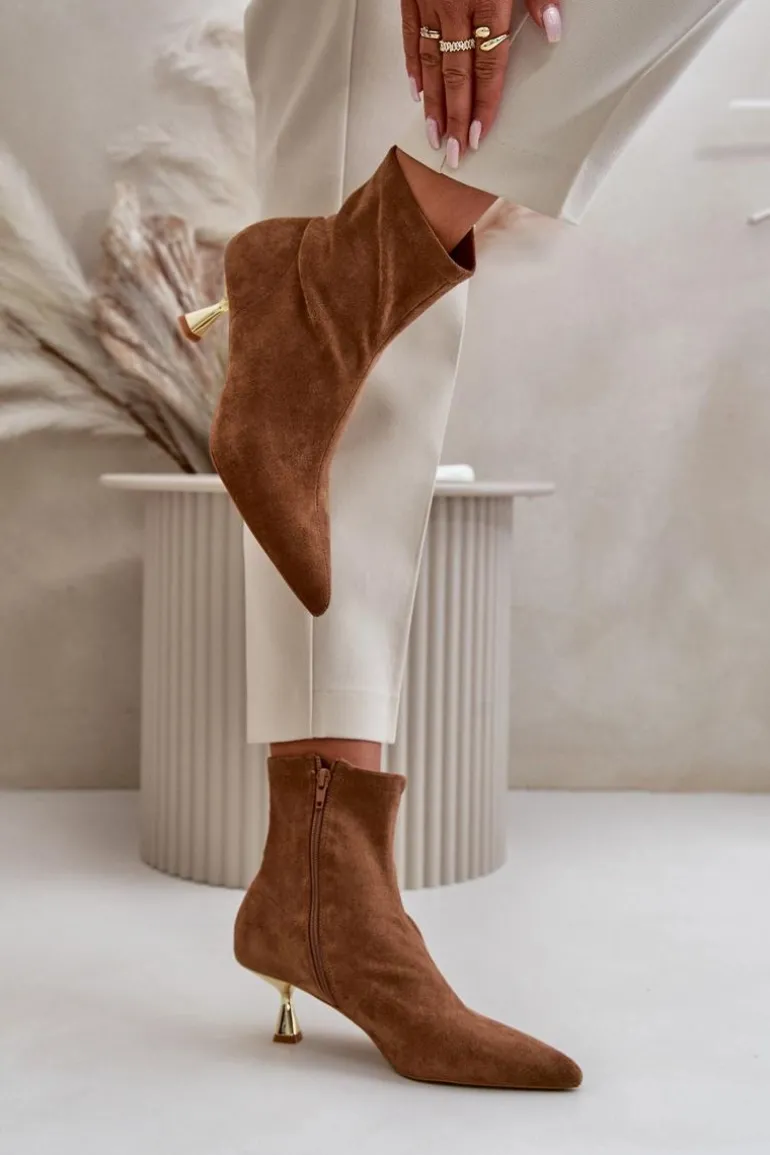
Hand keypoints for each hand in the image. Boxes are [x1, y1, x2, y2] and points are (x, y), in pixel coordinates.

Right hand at [401, 1, 562, 165]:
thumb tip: (552, 29)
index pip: (488, 66)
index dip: (483, 104)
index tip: (478, 135)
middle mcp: (455, 7)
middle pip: (456, 75)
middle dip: (455, 118)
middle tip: (454, 150)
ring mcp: (430, 2)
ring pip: (431, 63)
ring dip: (432, 103)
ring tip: (435, 134)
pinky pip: (410, 36)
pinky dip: (413, 67)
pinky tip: (418, 93)